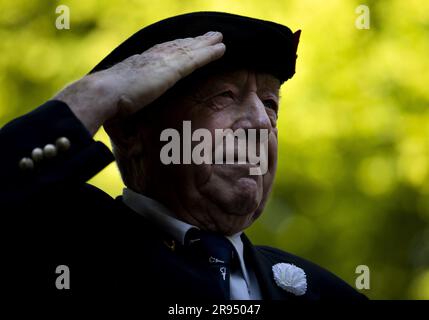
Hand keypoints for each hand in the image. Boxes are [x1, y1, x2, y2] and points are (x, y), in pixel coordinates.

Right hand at [54, 32, 224, 134]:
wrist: (101, 95)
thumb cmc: (103, 109)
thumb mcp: (117, 118)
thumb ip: (127, 129)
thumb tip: (132, 149)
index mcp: (136, 67)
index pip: (158, 55)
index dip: (171, 50)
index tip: (181, 47)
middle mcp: (150, 60)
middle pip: (176, 47)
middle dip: (192, 41)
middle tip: (206, 36)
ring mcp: (161, 63)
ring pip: (189, 49)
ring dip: (205, 43)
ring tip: (218, 37)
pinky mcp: (171, 69)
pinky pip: (196, 59)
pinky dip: (209, 53)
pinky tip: (221, 48)